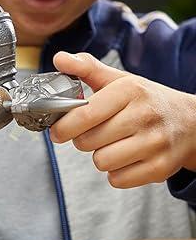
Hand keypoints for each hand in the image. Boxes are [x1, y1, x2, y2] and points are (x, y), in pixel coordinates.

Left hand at [50, 51, 195, 188]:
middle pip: (88, 141)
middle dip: (82, 139)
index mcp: (130, 90)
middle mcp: (144, 116)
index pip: (86, 113)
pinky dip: (115, 172)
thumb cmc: (145, 101)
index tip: (57, 130)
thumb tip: (59, 58)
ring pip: (101, 162)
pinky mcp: (161, 168)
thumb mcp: (119, 79)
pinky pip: (117, 180)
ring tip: (111, 143)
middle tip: (92, 132)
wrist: (191, 122)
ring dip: (99, 155)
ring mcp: (155, 143)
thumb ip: (86, 68)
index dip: (64, 125)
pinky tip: (125, 157)